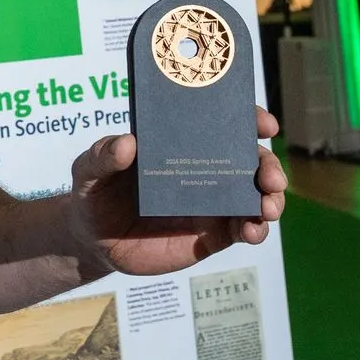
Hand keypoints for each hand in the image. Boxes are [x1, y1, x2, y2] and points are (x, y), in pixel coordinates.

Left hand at [65, 107, 286, 276]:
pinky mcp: (212, 234)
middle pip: (250, 160)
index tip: (263, 124)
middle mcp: (204, 167)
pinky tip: (253, 232)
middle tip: (270, 177)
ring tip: (267, 210)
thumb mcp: (88, 170)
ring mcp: (212, 201)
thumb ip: (102, 155)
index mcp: (181, 141)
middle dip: (269, 165)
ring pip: (255, 195)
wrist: (93, 240)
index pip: (222, 123)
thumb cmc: (94, 193)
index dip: (249, 119)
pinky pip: (243, 228)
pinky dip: (255, 229)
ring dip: (271, 200)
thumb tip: (126, 143)